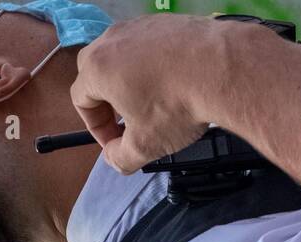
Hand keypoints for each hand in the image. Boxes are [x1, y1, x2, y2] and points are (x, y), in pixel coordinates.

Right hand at [70, 15, 223, 173]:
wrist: (219, 69)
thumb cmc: (178, 103)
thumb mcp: (145, 146)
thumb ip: (121, 158)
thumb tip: (115, 160)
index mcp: (98, 68)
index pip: (81, 99)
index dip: (96, 128)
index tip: (115, 143)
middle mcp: (112, 40)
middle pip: (96, 73)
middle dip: (109, 103)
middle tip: (128, 125)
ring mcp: (138, 27)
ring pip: (123, 58)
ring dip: (131, 84)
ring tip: (153, 107)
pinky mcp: (163, 23)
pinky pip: (149, 47)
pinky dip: (154, 68)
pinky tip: (173, 86)